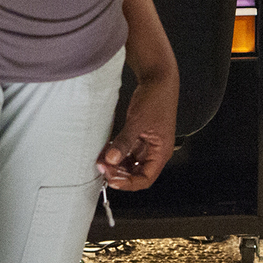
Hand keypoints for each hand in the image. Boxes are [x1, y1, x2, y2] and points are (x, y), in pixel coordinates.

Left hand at [98, 69, 176, 190]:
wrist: (157, 79)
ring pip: (130, 164)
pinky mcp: (139, 137)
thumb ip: (124, 142)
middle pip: (136, 174)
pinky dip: (116, 154)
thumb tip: (112, 159)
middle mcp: (155, 151)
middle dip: (119, 174)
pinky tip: (106, 151)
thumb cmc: (156, 98)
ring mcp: (147, 145)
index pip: (145, 178)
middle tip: (103, 168)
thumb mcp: (138, 121)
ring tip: (102, 160)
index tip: (112, 180)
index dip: (129, 183)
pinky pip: (127, 152)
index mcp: (161, 152)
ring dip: (116, 165)